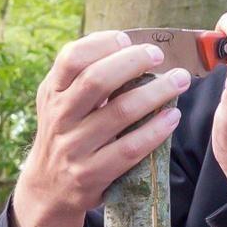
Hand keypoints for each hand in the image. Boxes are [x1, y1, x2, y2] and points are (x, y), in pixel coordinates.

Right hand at [12, 31, 192, 226]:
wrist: (48, 188)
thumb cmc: (68, 133)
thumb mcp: (61, 102)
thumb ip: (85, 76)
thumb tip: (131, 45)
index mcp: (52, 93)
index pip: (70, 58)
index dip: (101, 43)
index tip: (127, 39)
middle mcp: (59, 118)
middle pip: (96, 80)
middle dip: (133, 62)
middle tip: (158, 56)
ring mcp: (74, 148)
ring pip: (120, 113)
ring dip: (156, 93)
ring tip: (179, 82)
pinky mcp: (91, 175)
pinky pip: (129, 149)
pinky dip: (155, 130)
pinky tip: (172, 117)